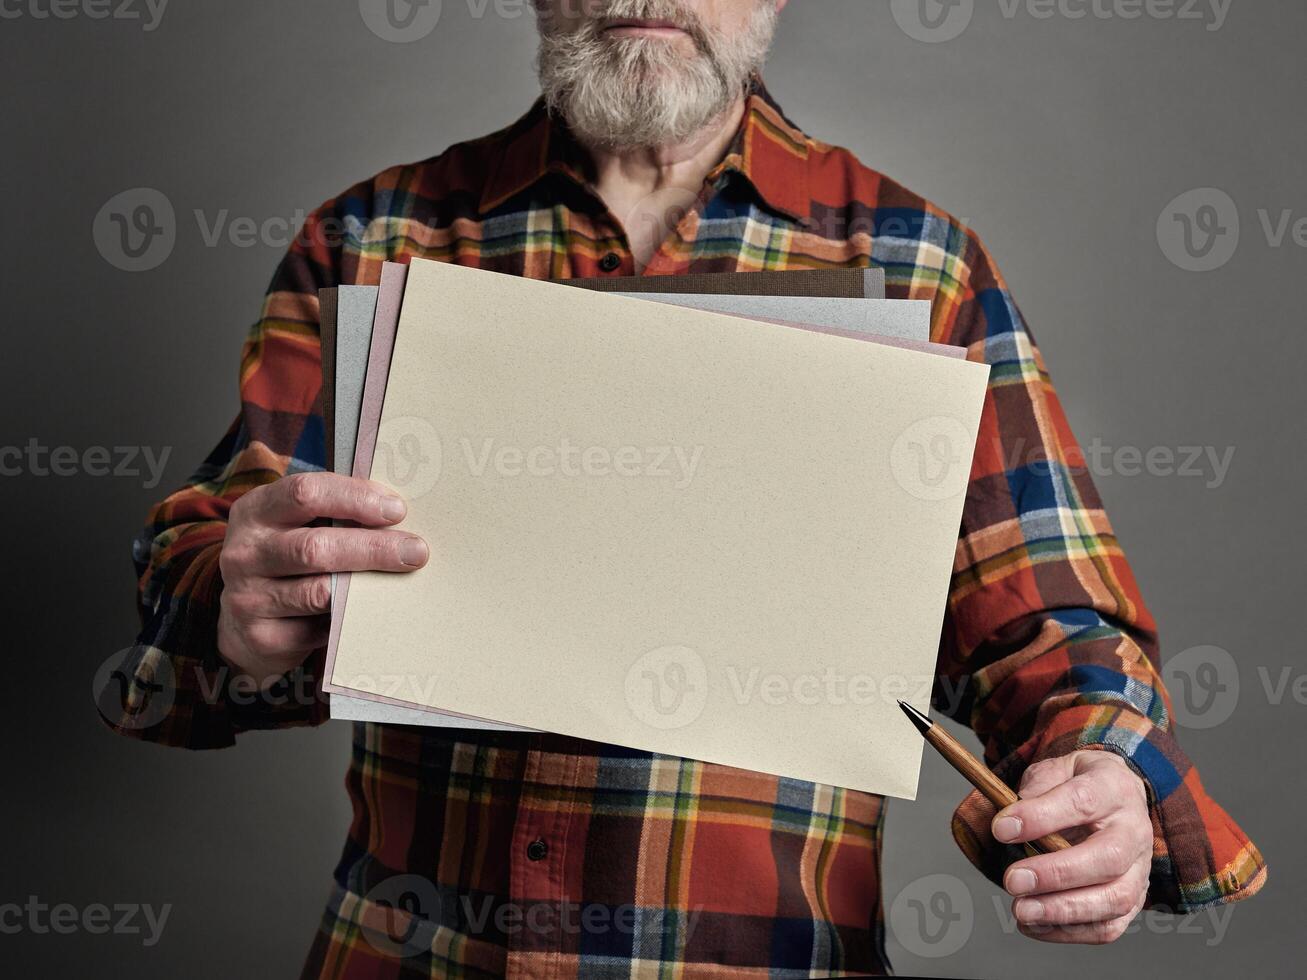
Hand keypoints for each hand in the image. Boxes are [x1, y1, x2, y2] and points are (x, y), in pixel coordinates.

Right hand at [217, 472, 428, 687]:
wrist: (243, 621)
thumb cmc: (286, 558)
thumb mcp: (295, 525)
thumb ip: (333, 514)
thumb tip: (398, 513)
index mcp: (256, 511)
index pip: (304, 494)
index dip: (355, 498)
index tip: (397, 509)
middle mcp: (244, 553)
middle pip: (316, 547)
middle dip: (374, 548)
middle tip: (416, 551)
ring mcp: (248, 598)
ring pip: (321, 592)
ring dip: (369, 586)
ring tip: (405, 579)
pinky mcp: (262, 637)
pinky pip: (319, 629)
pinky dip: (350, 620)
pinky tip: (371, 613)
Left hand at [993, 750, 1151, 943]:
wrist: (1116, 796)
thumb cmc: (1077, 783)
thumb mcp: (1056, 769)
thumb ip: (1037, 787)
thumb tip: (1014, 820)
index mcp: (1113, 787)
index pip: (1082, 802)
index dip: (1040, 817)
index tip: (1001, 830)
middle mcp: (1134, 830)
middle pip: (1108, 859)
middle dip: (1056, 874)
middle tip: (1012, 881)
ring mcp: (1139, 868)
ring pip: (1115, 899)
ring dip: (1064, 911)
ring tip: (1021, 910)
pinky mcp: (1134, 899)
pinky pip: (1109, 925)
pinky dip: (1070, 932)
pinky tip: (1034, 925)